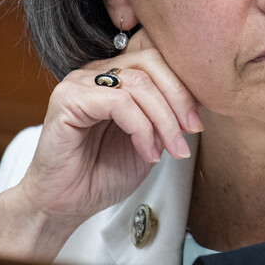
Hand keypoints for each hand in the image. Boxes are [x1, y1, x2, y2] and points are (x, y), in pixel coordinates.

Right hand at [0, 28, 200, 259]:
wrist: (65, 204)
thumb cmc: (102, 173)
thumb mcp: (150, 140)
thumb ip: (167, 115)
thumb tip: (199, 101)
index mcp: (116, 75)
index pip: (157, 59)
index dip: (183, 87)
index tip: (197, 121)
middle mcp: (97, 72)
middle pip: (150, 62)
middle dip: (179, 98)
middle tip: (191, 131)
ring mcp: (79, 82)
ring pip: (138, 82)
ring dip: (164, 119)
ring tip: (171, 148)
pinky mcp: (67, 99)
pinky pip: (118, 102)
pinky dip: (141, 128)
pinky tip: (147, 152)